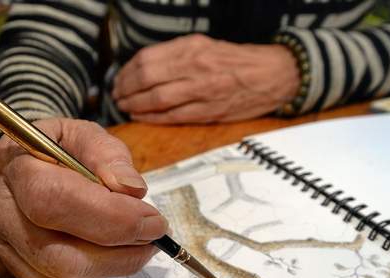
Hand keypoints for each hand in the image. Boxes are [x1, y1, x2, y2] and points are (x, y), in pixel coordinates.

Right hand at [0, 118, 167, 277]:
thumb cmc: (56, 150)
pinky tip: (107, 253)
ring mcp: (3, 252)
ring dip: (114, 266)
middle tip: (154, 235)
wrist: (20, 171)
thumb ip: (107, 154)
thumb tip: (133, 190)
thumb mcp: (82, 134)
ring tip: (136, 241)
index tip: (153, 220)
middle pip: (58, 256)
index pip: (52, 201)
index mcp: (9, 169)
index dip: (111, 216)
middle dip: (119, 251)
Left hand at [112, 34, 299, 123]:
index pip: (147, 59)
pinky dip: (154, 118)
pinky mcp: (210, 111)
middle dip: (126, 90)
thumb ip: (174, 55)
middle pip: (147, 79)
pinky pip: (174, 117)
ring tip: (126, 107)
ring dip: (136, 106)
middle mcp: (195, 67)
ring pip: (157, 100)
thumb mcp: (203, 46)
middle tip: (118, 96)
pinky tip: (144, 117)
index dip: (127, 72)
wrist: (272, 75)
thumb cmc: (235, 61)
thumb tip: (142, 68)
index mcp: (192, 48)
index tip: (120, 79)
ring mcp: (203, 91)